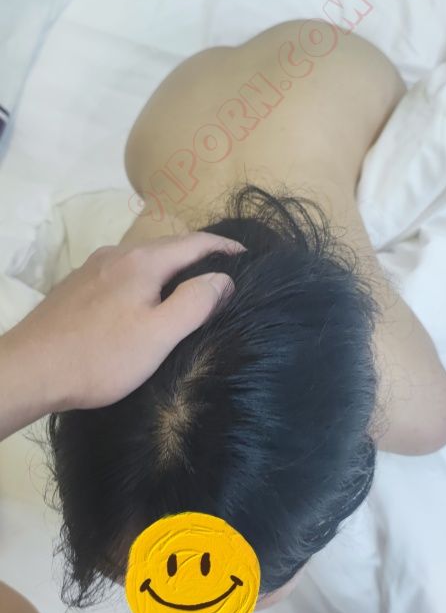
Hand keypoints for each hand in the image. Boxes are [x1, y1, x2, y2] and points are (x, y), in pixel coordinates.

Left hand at [0, 232, 243, 437]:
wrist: (31, 370)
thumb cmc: (100, 356)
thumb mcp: (159, 334)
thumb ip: (196, 302)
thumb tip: (223, 277)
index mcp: (142, 261)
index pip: (195, 242)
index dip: (225, 247)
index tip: (248, 256)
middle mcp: (116, 255)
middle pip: (167, 249)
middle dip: (198, 258)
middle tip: (223, 277)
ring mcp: (92, 270)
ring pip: (142, 262)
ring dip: (169, 272)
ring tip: (188, 292)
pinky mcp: (76, 288)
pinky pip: (121, 276)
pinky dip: (143, 283)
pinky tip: (142, 305)